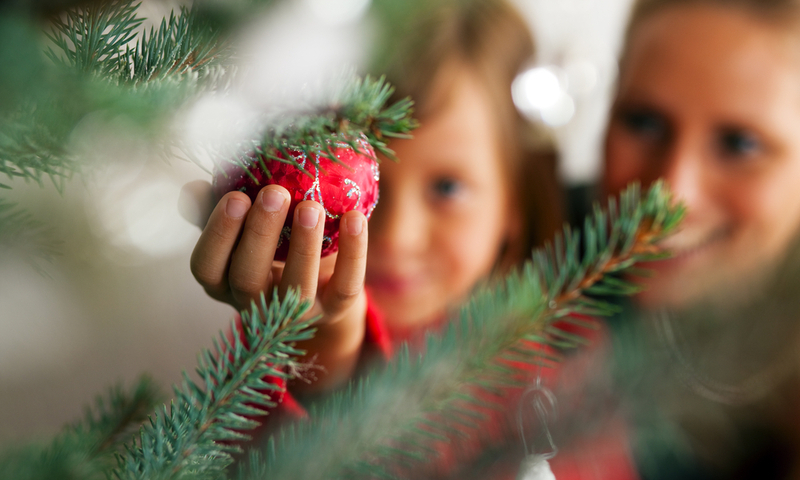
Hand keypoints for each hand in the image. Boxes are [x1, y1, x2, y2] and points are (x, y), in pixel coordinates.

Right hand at [181, 180, 368, 390]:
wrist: (320, 281)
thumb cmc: (270, 242)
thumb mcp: (241, 226)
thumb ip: (214, 206)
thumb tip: (192, 188)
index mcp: (223, 282)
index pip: (206, 267)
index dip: (218, 234)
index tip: (235, 195)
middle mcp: (254, 304)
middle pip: (248, 278)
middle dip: (260, 233)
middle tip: (275, 192)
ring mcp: (295, 314)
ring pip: (296, 288)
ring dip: (303, 245)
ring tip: (311, 206)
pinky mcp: (333, 311)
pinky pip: (344, 288)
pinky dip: (352, 253)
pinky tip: (354, 217)